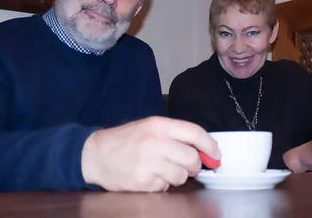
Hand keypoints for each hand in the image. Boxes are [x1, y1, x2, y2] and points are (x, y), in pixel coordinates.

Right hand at [81, 116, 219, 191]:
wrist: (95, 155)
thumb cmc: (125, 141)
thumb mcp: (149, 127)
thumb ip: (174, 135)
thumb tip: (203, 148)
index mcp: (158, 125)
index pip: (194, 132)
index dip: (210, 145)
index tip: (216, 154)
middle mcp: (155, 142)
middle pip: (191, 158)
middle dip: (194, 165)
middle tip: (187, 166)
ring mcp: (149, 163)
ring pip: (181, 176)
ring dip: (177, 177)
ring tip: (161, 170)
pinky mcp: (143, 181)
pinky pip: (165, 187)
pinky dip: (161, 185)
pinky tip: (149, 177)